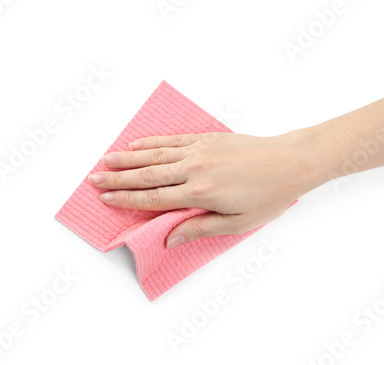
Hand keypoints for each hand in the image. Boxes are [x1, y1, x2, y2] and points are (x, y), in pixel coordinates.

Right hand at [88, 131, 323, 248]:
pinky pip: (172, 140)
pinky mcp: (206, 138)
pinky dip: (152, 142)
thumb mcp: (237, 223)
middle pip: (147, 174)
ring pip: (155, 154)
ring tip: (106, 159)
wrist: (289, 162)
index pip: (153, 198)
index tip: (106, 197)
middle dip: (118, 178)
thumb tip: (169, 239)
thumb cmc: (268, 196)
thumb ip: (199, 229)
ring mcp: (199, 150)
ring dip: (128, 157)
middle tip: (94, 178)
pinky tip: (138, 143)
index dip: (127, 199)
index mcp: (199, 194)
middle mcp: (193, 169)